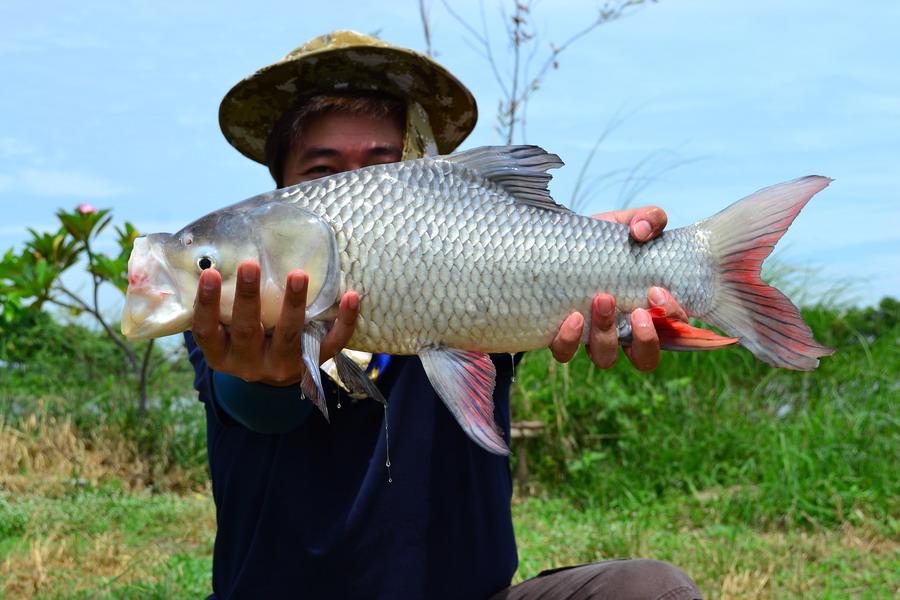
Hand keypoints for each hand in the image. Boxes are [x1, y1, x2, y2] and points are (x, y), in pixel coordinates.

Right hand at [191, 259, 358, 385]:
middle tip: (250, 264)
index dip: (206, 304)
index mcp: (222, 355)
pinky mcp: (313, 364)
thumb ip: (222, 305)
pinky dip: (345, 321)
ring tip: (298, 275)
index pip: (207, 331)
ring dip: (294, 303)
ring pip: (290, 335)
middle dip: (249, 297)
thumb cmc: (244, 339)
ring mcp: (283, 367)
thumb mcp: (226, 330)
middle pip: (248, 330)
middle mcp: (249, 365)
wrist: (273, 375)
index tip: (209, 273)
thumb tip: (217, 254)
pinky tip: (351, 296)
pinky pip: (333, 343)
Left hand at [548, 206, 686, 371]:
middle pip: (646, 359)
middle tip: (638, 310)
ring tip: (602, 300)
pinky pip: (566, 353)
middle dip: (646, 339)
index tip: (657, 291)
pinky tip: (572, 317)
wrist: (556, 245)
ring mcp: (592, 337)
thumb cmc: (601, 241)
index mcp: (648, 309)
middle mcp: (624, 331)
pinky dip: (569, 340)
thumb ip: (647, 219)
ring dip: (606, 335)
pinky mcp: (563, 336)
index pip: (674, 330)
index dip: (672, 319)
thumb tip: (644, 230)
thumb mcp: (626, 225)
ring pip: (606, 358)